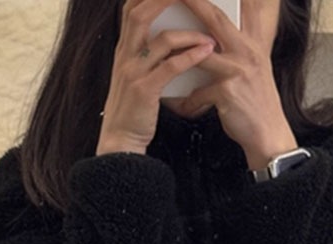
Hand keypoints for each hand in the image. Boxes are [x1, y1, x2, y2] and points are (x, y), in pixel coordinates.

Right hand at [97, 0, 216, 156]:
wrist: (121, 142)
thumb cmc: (134, 110)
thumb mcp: (136, 76)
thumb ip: (148, 54)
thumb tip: (171, 36)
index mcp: (124, 50)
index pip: (131, 8)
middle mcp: (126, 56)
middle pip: (142, 13)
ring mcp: (133, 72)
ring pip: (162, 39)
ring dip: (190, 33)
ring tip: (211, 36)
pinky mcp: (144, 91)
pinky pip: (170, 66)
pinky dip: (191, 56)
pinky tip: (206, 52)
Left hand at [165, 0, 297, 169]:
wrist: (269, 135)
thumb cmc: (255, 105)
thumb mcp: (250, 71)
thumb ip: (234, 52)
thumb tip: (209, 42)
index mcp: (250, 44)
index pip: (226, 13)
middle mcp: (246, 52)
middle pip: (214, 20)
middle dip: (192, 3)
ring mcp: (238, 71)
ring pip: (201, 57)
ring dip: (180, 60)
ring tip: (161, 62)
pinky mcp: (228, 93)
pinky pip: (198, 93)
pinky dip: (187, 102)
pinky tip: (181, 108)